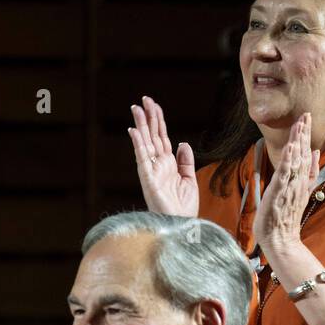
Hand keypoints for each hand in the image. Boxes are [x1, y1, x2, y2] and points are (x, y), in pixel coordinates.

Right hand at [128, 95, 198, 216]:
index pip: (162, 137)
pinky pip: (141, 158)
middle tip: (144, 99)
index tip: (154, 105)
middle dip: (148, 117)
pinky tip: (134, 131)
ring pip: (145, 142)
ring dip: (141, 125)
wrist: (182, 224)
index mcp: (168, 164)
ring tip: (136, 108)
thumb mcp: (189, 180)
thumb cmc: (184, 208)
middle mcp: (158, 165)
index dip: (159, 121)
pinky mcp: (147, 179)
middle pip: (152, 136)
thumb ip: (186, 161)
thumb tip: (182, 142)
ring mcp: (151, 171)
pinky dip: (138, 144)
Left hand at [253, 113, 320, 255]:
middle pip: (303, 153)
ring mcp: (290, 186)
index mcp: (302, 180)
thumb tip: (316, 153)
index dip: (306, 135)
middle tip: (306, 114)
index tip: (307, 118)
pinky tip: (291, 147)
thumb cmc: (286, 216)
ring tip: (299, 124)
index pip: (306, 154)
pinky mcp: (280, 193)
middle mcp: (298, 181)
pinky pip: (286, 174)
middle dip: (304, 133)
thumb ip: (310, 173)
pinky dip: (289, 160)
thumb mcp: (301, 191)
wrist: (280, 238)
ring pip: (296, 160)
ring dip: (298, 141)